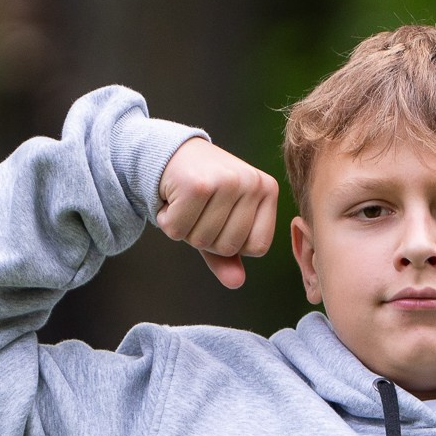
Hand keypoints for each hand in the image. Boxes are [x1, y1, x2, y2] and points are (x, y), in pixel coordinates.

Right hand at [156, 138, 278, 288]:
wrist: (169, 152)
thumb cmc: (202, 191)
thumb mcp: (221, 221)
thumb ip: (229, 256)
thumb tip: (236, 283)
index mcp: (267, 190)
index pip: (258, 247)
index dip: (232, 243)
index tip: (220, 220)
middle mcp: (252, 182)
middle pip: (229, 246)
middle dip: (205, 237)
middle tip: (198, 210)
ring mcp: (226, 181)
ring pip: (203, 239)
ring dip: (184, 229)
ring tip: (185, 203)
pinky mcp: (197, 183)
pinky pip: (179, 229)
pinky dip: (168, 221)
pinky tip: (172, 199)